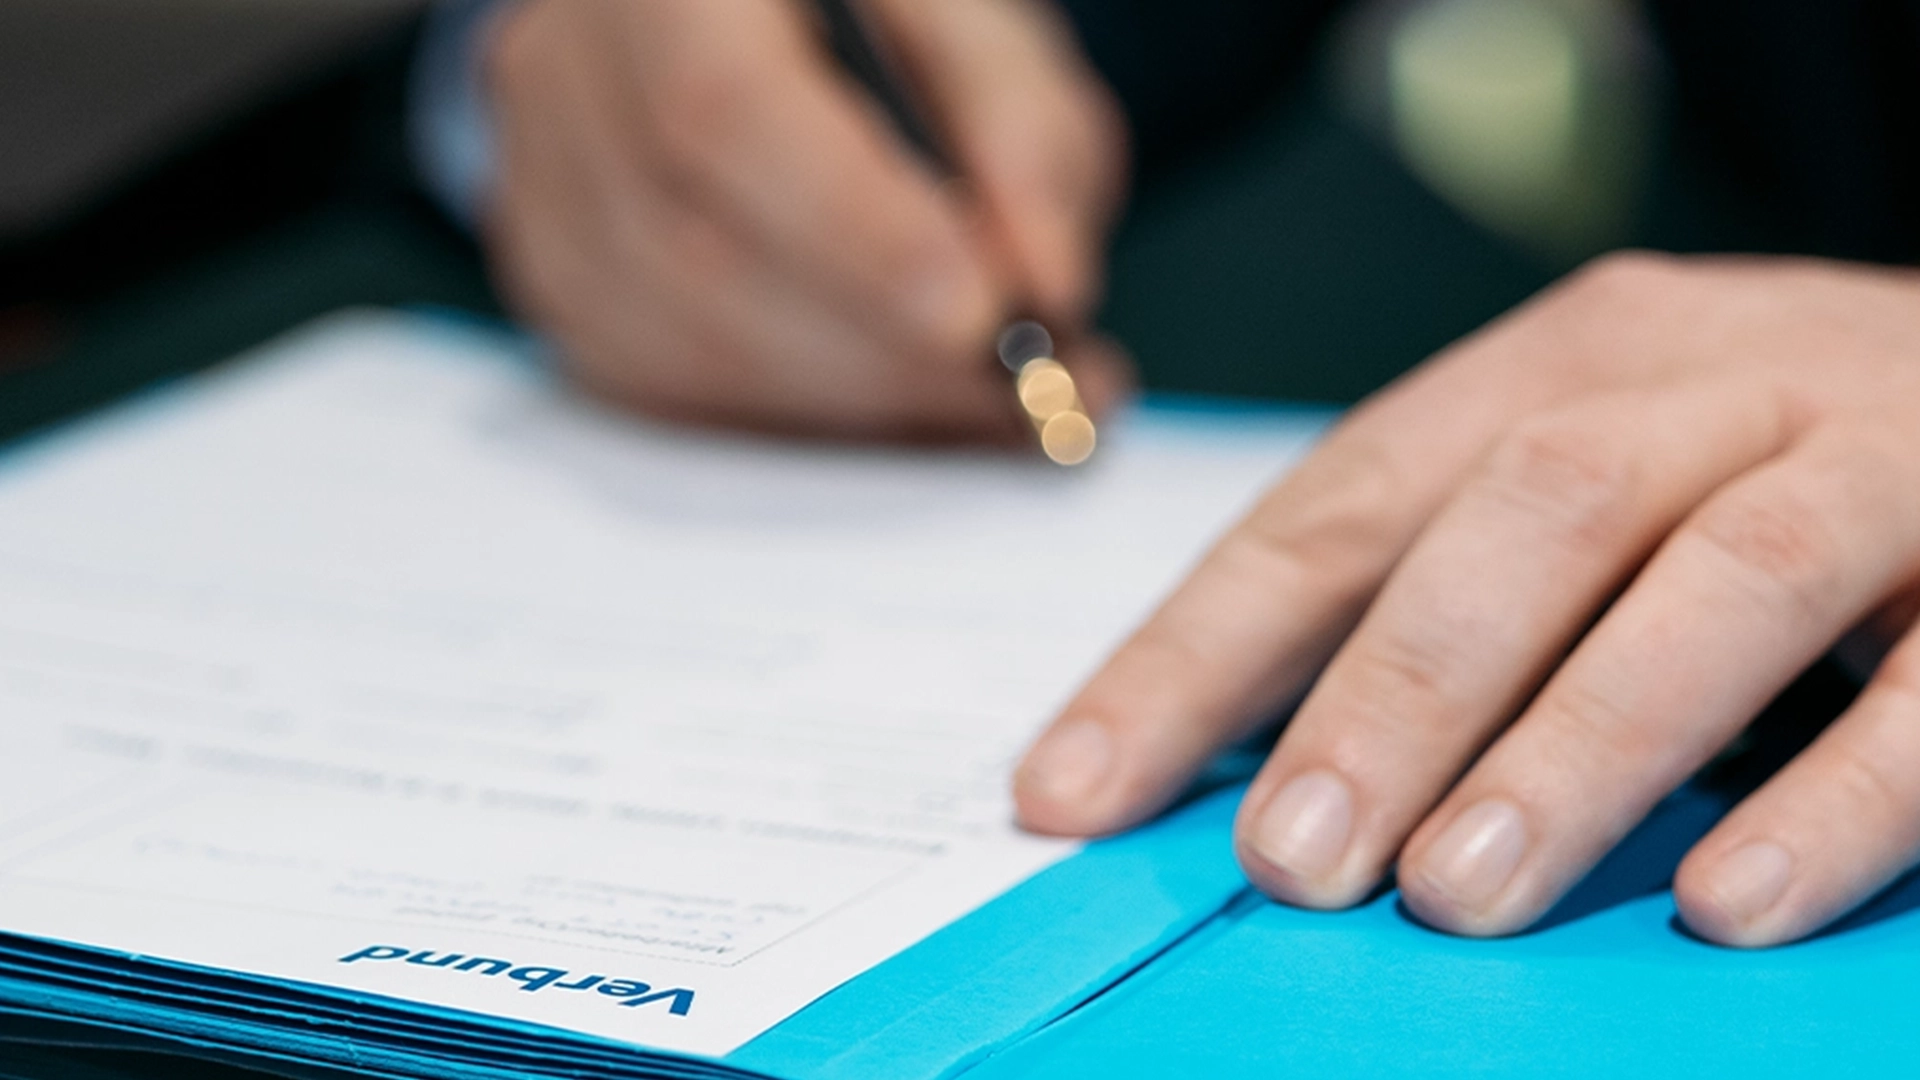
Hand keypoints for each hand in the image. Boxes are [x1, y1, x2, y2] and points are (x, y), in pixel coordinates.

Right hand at [481, 0, 1130, 440]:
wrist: (742, 25)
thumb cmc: (868, 19)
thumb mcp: (978, 29)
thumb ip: (1026, 136)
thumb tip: (1048, 289)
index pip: (725, 109)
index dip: (852, 230)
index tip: (978, 316)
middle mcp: (568, 69)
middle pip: (698, 249)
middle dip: (882, 349)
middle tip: (1026, 390)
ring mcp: (541, 185)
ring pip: (681, 343)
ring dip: (854, 401)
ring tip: (985, 402)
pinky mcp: (557, 282)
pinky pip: (670, 392)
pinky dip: (802, 420)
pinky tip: (894, 402)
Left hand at [1014, 252, 1919, 946]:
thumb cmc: (1764, 464)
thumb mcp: (1587, 488)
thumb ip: (1439, 596)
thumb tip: (1241, 780)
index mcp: (1561, 363)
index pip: (1340, 502)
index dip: (1196, 648)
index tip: (1076, 788)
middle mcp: (1708, 380)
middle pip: (1519, 514)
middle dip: (1387, 696)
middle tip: (1290, 861)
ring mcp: (1875, 453)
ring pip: (1718, 575)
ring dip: (1574, 746)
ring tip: (1456, 896)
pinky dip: (1828, 796)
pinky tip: (1726, 901)